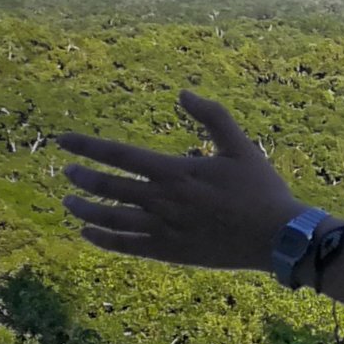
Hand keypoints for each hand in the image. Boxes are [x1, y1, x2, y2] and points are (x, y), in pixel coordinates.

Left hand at [55, 90, 304, 270]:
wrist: (279, 237)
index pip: (119, 155)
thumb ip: (213, 117)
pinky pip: (126, 245)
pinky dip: (102, 240)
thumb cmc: (262, 190)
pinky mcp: (170, 251)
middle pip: (108, 187)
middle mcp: (163, 199)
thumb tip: (183, 92)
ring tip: (70, 202)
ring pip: (110, 218)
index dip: (88, 146)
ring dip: (85, 209)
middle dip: (83, 177)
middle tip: (68, 172)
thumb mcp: (242, 147)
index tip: (64, 140)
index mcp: (177, 172)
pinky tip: (88, 234)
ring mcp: (164, 227)